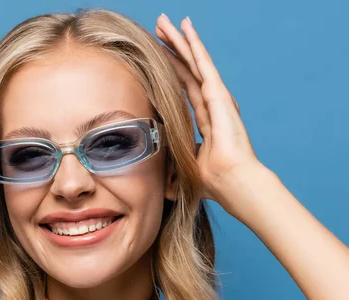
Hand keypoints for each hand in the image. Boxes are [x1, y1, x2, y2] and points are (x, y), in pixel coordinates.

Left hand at [155, 15, 265, 204]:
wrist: (234, 184)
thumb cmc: (215, 181)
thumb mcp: (188, 166)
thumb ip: (178, 162)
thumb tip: (163, 176)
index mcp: (206, 118)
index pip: (185, 87)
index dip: (173, 70)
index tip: (159, 55)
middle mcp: (213, 104)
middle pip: (189, 69)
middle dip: (174, 48)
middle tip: (160, 26)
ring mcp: (217, 98)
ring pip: (195, 62)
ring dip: (181, 40)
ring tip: (168, 21)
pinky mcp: (219, 96)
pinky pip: (204, 65)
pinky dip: (195, 46)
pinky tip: (186, 29)